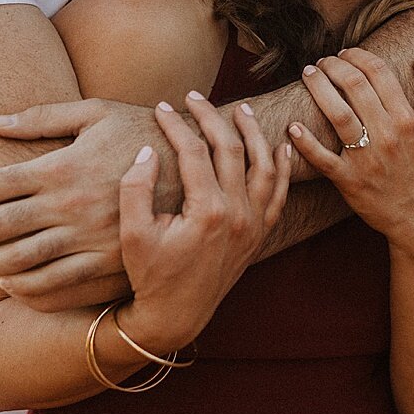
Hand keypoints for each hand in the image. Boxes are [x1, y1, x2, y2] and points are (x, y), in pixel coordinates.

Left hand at [0, 98, 167, 308]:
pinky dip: (24, 290)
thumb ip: (44, 117)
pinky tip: (16, 283)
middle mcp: (70, 206)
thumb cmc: (140, 132)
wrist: (197, 170)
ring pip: (20, 264)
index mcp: (62, 167)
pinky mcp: (106, 265)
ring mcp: (88, 240)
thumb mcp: (96, 113)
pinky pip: (53, 288)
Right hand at [117, 94, 291, 350]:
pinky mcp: (259, 234)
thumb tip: (150, 150)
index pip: (194, 152)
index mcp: (208, 211)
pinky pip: (279, 194)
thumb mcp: (132, 233)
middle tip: (193, 97)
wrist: (176, 316)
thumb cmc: (150, 275)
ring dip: (253, 134)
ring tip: (240, 110)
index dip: (176, 125)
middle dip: (211, 118)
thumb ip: (136, 188)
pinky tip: (279, 146)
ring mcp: (253, 224)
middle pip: (230, 149)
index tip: (160, 107)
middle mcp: (238, 214)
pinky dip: (281, 168)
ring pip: (263, 166)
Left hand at [286, 49, 413, 253]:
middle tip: (323, 61)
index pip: (378, 73)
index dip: (358, 55)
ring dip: (318, 88)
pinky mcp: (349, 181)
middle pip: (354, 86)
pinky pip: (322, 158)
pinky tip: (293, 125)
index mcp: (408, 119)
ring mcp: (366, 159)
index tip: (346, 52)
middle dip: (334, 65)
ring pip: (336, 114)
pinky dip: (305, 142)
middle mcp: (387, 135)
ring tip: (308, 74)